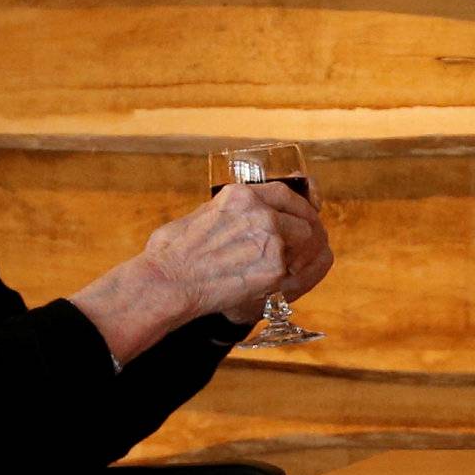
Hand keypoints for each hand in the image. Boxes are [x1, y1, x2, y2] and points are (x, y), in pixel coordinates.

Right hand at [72, 180, 333, 362]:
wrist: (168, 281)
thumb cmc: (172, 253)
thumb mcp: (201, 214)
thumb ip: (229, 214)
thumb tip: (239, 218)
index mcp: (241, 195)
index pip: (285, 193)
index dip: (300, 206)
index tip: (305, 215)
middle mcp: (260, 212)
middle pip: (302, 218)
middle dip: (306, 233)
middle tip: (304, 248)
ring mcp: (270, 239)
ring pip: (306, 242)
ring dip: (302, 254)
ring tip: (292, 266)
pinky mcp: (274, 268)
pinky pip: (299, 269)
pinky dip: (294, 274)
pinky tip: (282, 281)